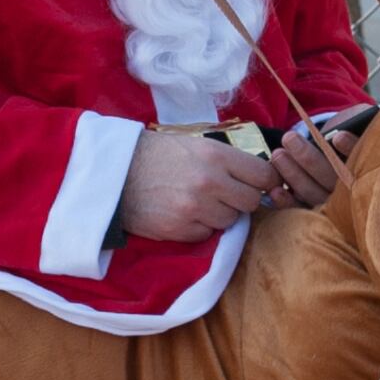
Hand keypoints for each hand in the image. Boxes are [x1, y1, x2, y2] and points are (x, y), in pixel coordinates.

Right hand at [118, 130, 274, 243]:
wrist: (116, 173)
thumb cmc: (158, 155)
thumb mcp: (196, 145)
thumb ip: (228, 161)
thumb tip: (261, 178)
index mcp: (216, 156)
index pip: (263, 176)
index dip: (263, 181)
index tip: (257, 184)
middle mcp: (210, 182)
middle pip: (251, 202)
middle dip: (241, 200)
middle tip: (224, 194)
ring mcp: (195, 208)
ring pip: (230, 221)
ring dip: (219, 214)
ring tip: (198, 202)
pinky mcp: (181, 230)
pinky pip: (207, 234)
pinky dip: (199, 227)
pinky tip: (183, 213)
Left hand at [260, 117, 358, 209]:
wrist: (345, 159)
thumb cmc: (350, 138)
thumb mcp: (359, 126)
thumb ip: (355, 124)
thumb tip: (340, 129)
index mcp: (366, 170)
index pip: (361, 161)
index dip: (351, 148)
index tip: (338, 136)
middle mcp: (352, 192)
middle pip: (331, 178)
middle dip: (309, 158)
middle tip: (289, 138)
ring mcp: (334, 207)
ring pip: (313, 194)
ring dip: (293, 175)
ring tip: (278, 155)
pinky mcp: (317, 215)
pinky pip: (302, 212)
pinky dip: (289, 204)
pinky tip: (275, 191)